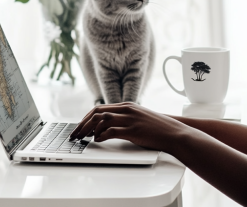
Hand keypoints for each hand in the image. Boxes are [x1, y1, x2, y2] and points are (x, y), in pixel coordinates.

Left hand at [69, 102, 186, 151]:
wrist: (172, 131)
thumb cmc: (156, 127)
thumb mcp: (138, 117)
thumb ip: (124, 118)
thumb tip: (106, 127)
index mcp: (127, 105)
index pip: (99, 108)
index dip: (86, 118)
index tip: (78, 128)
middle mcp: (127, 109)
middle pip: (97, 112)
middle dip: (82, 124)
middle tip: (75, 135)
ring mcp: (130, 119)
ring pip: (102, 119)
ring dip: (88, 130)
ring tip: (82, 138)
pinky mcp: (133, 129)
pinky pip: (112, 130)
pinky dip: (101, 135)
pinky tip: (97, 140)